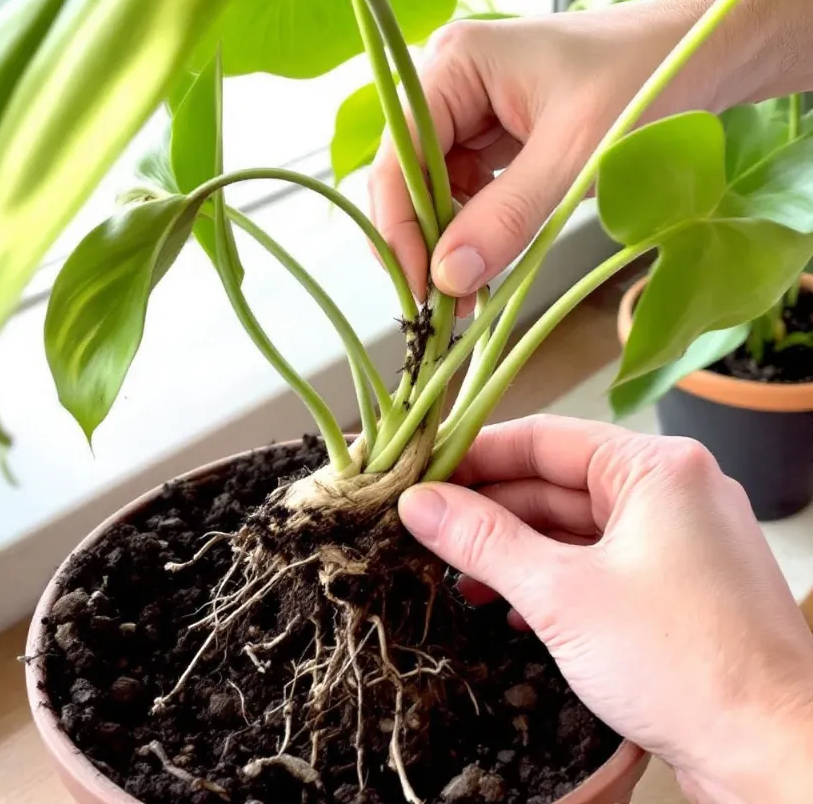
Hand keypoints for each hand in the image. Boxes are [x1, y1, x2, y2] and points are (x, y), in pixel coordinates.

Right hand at [369, 0, 811, 304]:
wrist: (702, 57)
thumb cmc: (649, 77)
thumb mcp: (575, 155)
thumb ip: (507, 217)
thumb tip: (448, 278)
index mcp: (457, 64)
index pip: (399, 157)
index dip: (399, 228)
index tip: (419, 288)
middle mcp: (452, 86)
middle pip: (409, 178)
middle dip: (422, 242)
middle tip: (440, 304)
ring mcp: (472, 114)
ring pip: (435, 193)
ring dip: (447, 245)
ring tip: (464, 295)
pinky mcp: (495, 142)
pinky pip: (467, 196)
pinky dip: (473, 234)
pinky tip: (484, 264)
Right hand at [399, 416, 812, 803]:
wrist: (778, 758)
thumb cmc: (685, 665)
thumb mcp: (562, 595)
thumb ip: (484, 541)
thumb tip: (418, 503)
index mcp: (656, 468)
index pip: (545, 438)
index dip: (476, 455)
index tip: (423, 474)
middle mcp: (673, 491)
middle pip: (558, 482)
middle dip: (491, 510)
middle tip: (429, 529)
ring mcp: (678, 539)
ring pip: (577, 526)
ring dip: (518, 550)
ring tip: (461, 577)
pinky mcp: (678, 584)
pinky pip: (601, 562)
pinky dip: (554, 578)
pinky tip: (514, 608)